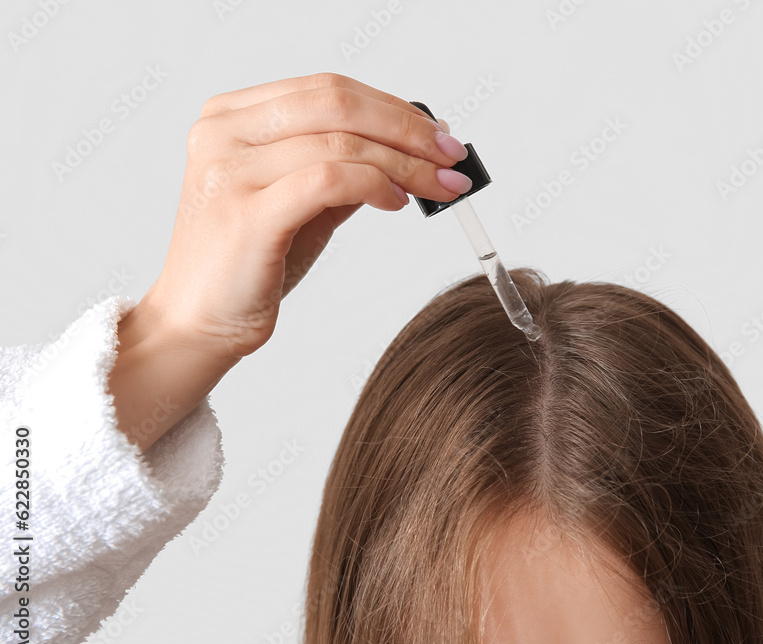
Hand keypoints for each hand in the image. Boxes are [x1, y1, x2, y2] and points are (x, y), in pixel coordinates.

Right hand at [146, 72, 472, 359]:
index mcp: (232, 117)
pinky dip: (376, 185)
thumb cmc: (250, 262)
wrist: (199, 323)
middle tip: (451, 156)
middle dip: (408, 129)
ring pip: (341, 142)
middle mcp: (223, 133)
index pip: (328, 89)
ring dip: (406, 164)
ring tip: (439, 186)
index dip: (392, 107)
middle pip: (337, 103)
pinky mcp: (247, 214)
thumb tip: (413, 147)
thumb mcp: (302, 200)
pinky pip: (330, 180)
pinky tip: (397, 203)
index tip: (437, 134)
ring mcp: (229, 170)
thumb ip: (344, 166)